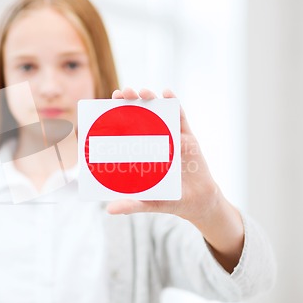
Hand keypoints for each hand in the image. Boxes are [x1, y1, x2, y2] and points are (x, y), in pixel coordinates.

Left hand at [107, 87, 218, 223]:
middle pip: (140, 114)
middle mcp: (154, 140)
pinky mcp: (188, 137)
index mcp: (141, 151)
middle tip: (123, 93)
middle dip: (131, 100)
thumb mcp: (148, 202)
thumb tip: (109, 210)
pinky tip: (168, 93)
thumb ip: (130, 204)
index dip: (116, 115)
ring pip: (159, 111)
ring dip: (151, 97)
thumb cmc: (169, 199)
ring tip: (144, 92)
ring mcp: (171, 136)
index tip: (106, 105)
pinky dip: (175, 103)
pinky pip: (181, 116)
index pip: (125, 128)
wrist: (197, 202)